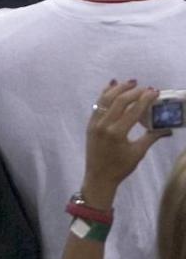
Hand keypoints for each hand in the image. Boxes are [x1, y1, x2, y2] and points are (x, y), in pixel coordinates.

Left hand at [81, 80, 169, 207]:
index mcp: (117, 133)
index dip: (145, 99)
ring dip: (119, 88)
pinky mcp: (90, 122)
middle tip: (146, 87)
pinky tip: (112, 84)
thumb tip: (167, 129)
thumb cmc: (120, 167)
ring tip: (131, 82)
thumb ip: (151, 138)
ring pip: (106, 98)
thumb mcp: (138, 153)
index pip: (134, 111)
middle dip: (134, 92)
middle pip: (120, 101)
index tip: (154, 91)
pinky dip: (105, 93)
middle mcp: (104, 124)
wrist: (98, 176)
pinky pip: (98, 104)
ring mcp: (95, 122)